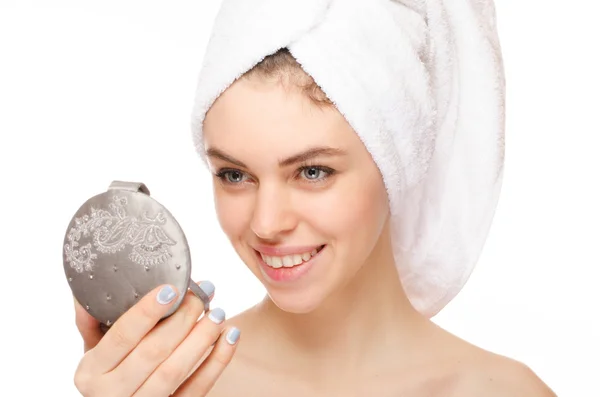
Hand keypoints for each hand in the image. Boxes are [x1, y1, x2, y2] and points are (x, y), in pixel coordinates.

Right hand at [72, 282, 239, 395]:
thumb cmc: (112, 369)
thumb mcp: (96, 348)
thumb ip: (93, 317)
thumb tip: (95, 278)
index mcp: (91, 371)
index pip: (121, 336)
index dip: (146, 311)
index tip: (171, 289)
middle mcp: (111, 394)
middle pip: (152, 352)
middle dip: (181, 319)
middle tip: (202, 295)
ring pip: (174, 372)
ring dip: (201, 338)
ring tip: (217, 313)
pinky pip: (197, 390)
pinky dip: (217, 362)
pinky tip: (230, 336)